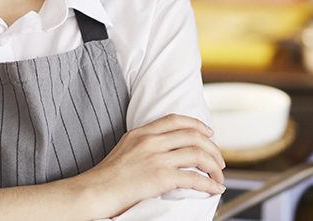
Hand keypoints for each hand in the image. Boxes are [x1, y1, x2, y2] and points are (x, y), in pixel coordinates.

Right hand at [75, 114, 225, 217]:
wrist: (93, 192)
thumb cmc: (106, 178)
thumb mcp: (123, 150)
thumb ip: (143, 145)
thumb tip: (163, 152)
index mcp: (140, 133)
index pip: (175, 120)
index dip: (196, 124)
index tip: (208, 133)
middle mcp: (150, 141)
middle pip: (193, 135)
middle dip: (212, 147)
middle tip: (219, 160)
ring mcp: (156, 158)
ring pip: (198, 154)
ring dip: (215, 166)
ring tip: (219, 177)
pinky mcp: (161, 177)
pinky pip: (195, 177)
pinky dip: (210, 183)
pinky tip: (215, 189)